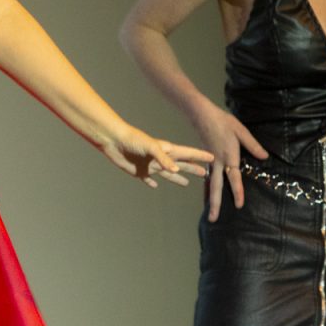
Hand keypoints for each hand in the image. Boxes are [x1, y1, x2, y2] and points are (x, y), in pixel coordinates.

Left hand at [96, 123, 213, 187]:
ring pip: (168, 174)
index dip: (200, 156)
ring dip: (177, 177)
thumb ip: (164, 159)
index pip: (187, 153)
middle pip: (181, 164)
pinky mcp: (139, 172)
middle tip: (205, 174)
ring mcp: (150, 165)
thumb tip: (177, 170)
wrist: (113, 141)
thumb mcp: (151, 147)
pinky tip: (155, 186)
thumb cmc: (132, 139)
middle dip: (193, 168)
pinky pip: (148, 179)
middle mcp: (160, 158)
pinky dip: (152, 183)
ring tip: (187, 183)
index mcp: (166, 150)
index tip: (213, 157)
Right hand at [189, 100, 268, 220]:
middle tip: (213, 220)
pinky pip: (207, 176)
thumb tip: (265, 157)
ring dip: (210, 198)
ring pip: (210, 183)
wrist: (202, 114)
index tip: (239, 205)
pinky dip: (207, 187)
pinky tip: (208, 193)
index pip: (233, 178)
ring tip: (210, 213)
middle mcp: (217, 162)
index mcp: (228, 156)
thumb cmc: (223, 121)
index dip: (237, 191)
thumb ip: (253, 145)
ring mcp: (210, 161)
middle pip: (216, 187)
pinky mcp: (206, 158)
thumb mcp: (241, 131)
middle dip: (214, 204)